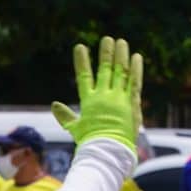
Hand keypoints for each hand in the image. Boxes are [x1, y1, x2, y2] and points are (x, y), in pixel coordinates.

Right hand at [51, 36, 142, 161]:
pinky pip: (134, 82)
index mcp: (89, 101)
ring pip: (120, 72)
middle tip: (107, 39)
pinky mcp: (131, 103)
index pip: (84, 76)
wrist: (107, 151)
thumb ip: (65, 116)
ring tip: (121, 42)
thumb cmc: (90, 142)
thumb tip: (54, 105)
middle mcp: (103, 96)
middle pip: (104, 69)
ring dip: (121, 56)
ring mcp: (118, 98)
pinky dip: (136, 69)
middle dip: (106, 53)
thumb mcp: (75, 128)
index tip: (80, 47)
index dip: (82, 61)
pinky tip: (136, 57)